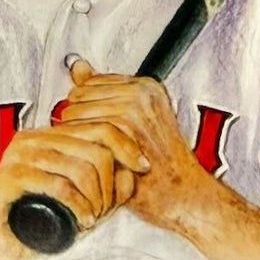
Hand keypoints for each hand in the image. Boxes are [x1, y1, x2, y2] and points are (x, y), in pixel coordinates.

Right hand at [0, 108, 148, 259]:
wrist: (4, 248)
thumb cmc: (47, 222)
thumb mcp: (89, 200)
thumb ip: (113, 185)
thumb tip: (134, 170)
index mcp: (50, 134)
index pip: (100, 125)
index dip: (127, 145)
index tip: (144, 167)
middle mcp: (33, 138)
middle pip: (94, 147)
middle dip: (109, 183)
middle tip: (105, 211)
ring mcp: (18, 155)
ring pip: (79, 167)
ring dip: (96, 198)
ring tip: (94, 219)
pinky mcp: (9, 177)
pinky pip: (59, 185)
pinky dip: (79, 205)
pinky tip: (85, 221)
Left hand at [53, 57, 227, 237]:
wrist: (183, 194)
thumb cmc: (158, 167)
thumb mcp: (131, 125)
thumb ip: (102, 93)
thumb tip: (77, 66)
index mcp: (144, 86)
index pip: (88, 84)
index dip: (83, 111)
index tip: (91, 130)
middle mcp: (141, 90)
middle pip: (80, 95)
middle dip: (77, 121)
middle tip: (90, 145)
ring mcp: (137, 105)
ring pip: (79, 110)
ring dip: (77, 135)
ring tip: (91, 153)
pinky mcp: (130, 123)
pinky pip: (87, 126)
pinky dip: (84, 144)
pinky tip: (96, 159)